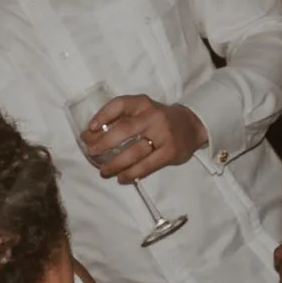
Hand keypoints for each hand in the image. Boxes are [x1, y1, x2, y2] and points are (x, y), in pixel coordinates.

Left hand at [79, 96, 208, 182]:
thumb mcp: (142, 112)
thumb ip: (120, 120)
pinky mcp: (170, 152)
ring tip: (104, 171)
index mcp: (143, 103)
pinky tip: (122, 178)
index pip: (120, 104)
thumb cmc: (158, 119)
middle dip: (104, 143)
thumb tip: (90, 135)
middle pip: (125, 130)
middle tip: (91, 153)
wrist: (192, 125)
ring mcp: (163, 135)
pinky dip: (132, 173)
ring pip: (135, 152)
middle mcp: (153, 116)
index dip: (103, 115)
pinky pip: (147, 166)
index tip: (90, 128)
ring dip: (116, 163)